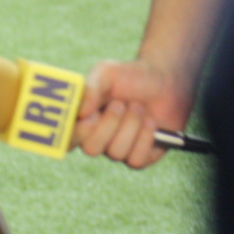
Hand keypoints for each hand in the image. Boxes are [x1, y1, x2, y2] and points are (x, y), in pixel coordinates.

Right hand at [74, 59, 194, 167]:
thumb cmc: (130, 75)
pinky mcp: (141, 157)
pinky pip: (135, 160)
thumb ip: (90, 89)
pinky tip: (151, 122)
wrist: (166, 80)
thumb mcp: (106, 73)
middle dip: (109, 125)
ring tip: (139, 107)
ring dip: (131, 125)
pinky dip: (145, 138)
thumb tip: (80, 112)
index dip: (76, 133)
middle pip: (91, 149)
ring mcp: (118, 149)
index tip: (90, 117)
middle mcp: (96, 138)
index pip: (67, 139)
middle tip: (120, 104)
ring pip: (116, 153)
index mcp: (81, 120)